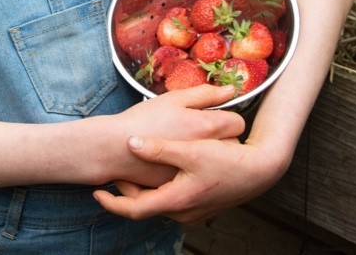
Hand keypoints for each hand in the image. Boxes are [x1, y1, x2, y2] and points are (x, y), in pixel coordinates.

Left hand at [94, 132, 288, 224]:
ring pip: (158, 202)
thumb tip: (130, 142)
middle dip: (127, 190)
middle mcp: (182, 212)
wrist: (260, 171)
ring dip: (143, 188)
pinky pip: (171, 200)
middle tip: (112, 171)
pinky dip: (159, 188)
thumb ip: (160, 146)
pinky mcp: (200, 206)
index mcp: (176, 200)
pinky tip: (158, 170)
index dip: (113, 202)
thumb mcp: (192, 150)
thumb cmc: (228, 160)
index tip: (96, 191)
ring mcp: (192, 212)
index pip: (135, 209)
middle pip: (145, 205)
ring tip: (130, 168)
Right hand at [106, 85, 245, 189]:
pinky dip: (197, 168)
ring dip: (213, 153)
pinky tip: (181, 160)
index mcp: (205, 126)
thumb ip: (205, 94)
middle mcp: (207, 151)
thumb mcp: (173, 99)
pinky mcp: (188, 185)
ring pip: (220, 161)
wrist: (116, 148)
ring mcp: (199, 170)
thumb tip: (230, 91)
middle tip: (201, 129)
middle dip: (223, 136)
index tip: (214, 114)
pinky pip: (204, 175)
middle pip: (233, 143)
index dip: (227, 116)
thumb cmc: (144, 119)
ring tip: (191, 144)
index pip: (237, 122)